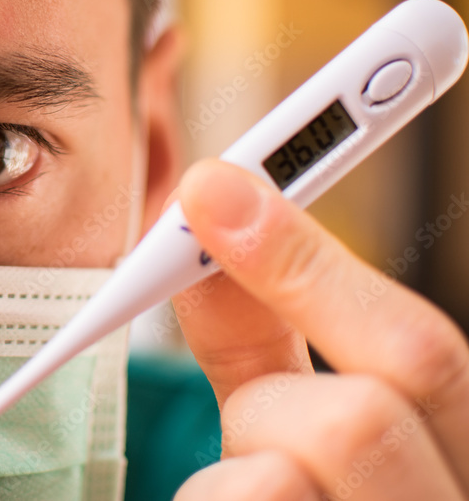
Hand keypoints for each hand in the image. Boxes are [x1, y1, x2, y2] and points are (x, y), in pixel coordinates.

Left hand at [171, 160, 468, 499]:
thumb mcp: (299, 429)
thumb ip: (263, 339)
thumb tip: (212, 218)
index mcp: (466, 458)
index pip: (422, 350)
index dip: (307, 260)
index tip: (214, 188)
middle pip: (359, 418)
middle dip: (270, 402)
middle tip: (251, 421)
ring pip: (277, 482)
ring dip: (236, 480)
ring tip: (250, 500)